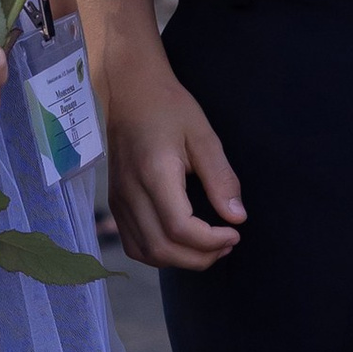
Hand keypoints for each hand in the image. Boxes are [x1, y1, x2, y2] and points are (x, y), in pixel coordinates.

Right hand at [103, 61, 246, 269]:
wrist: (130, 91)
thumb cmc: (169, 107)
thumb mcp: (203, 135)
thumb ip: (221, 178)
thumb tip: (237, 217)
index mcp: (153, 174)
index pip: (180, 228)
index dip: (211, 241)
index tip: (234, 234)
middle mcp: (130, 193)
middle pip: (162, 248)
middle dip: (200, 257)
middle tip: (227, 245)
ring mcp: (118, 201)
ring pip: (146, 253)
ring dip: (180, 260)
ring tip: (208, 248)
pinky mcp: (115, 203)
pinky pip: (133, 244)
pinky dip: (159, 254)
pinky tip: (181, 243)